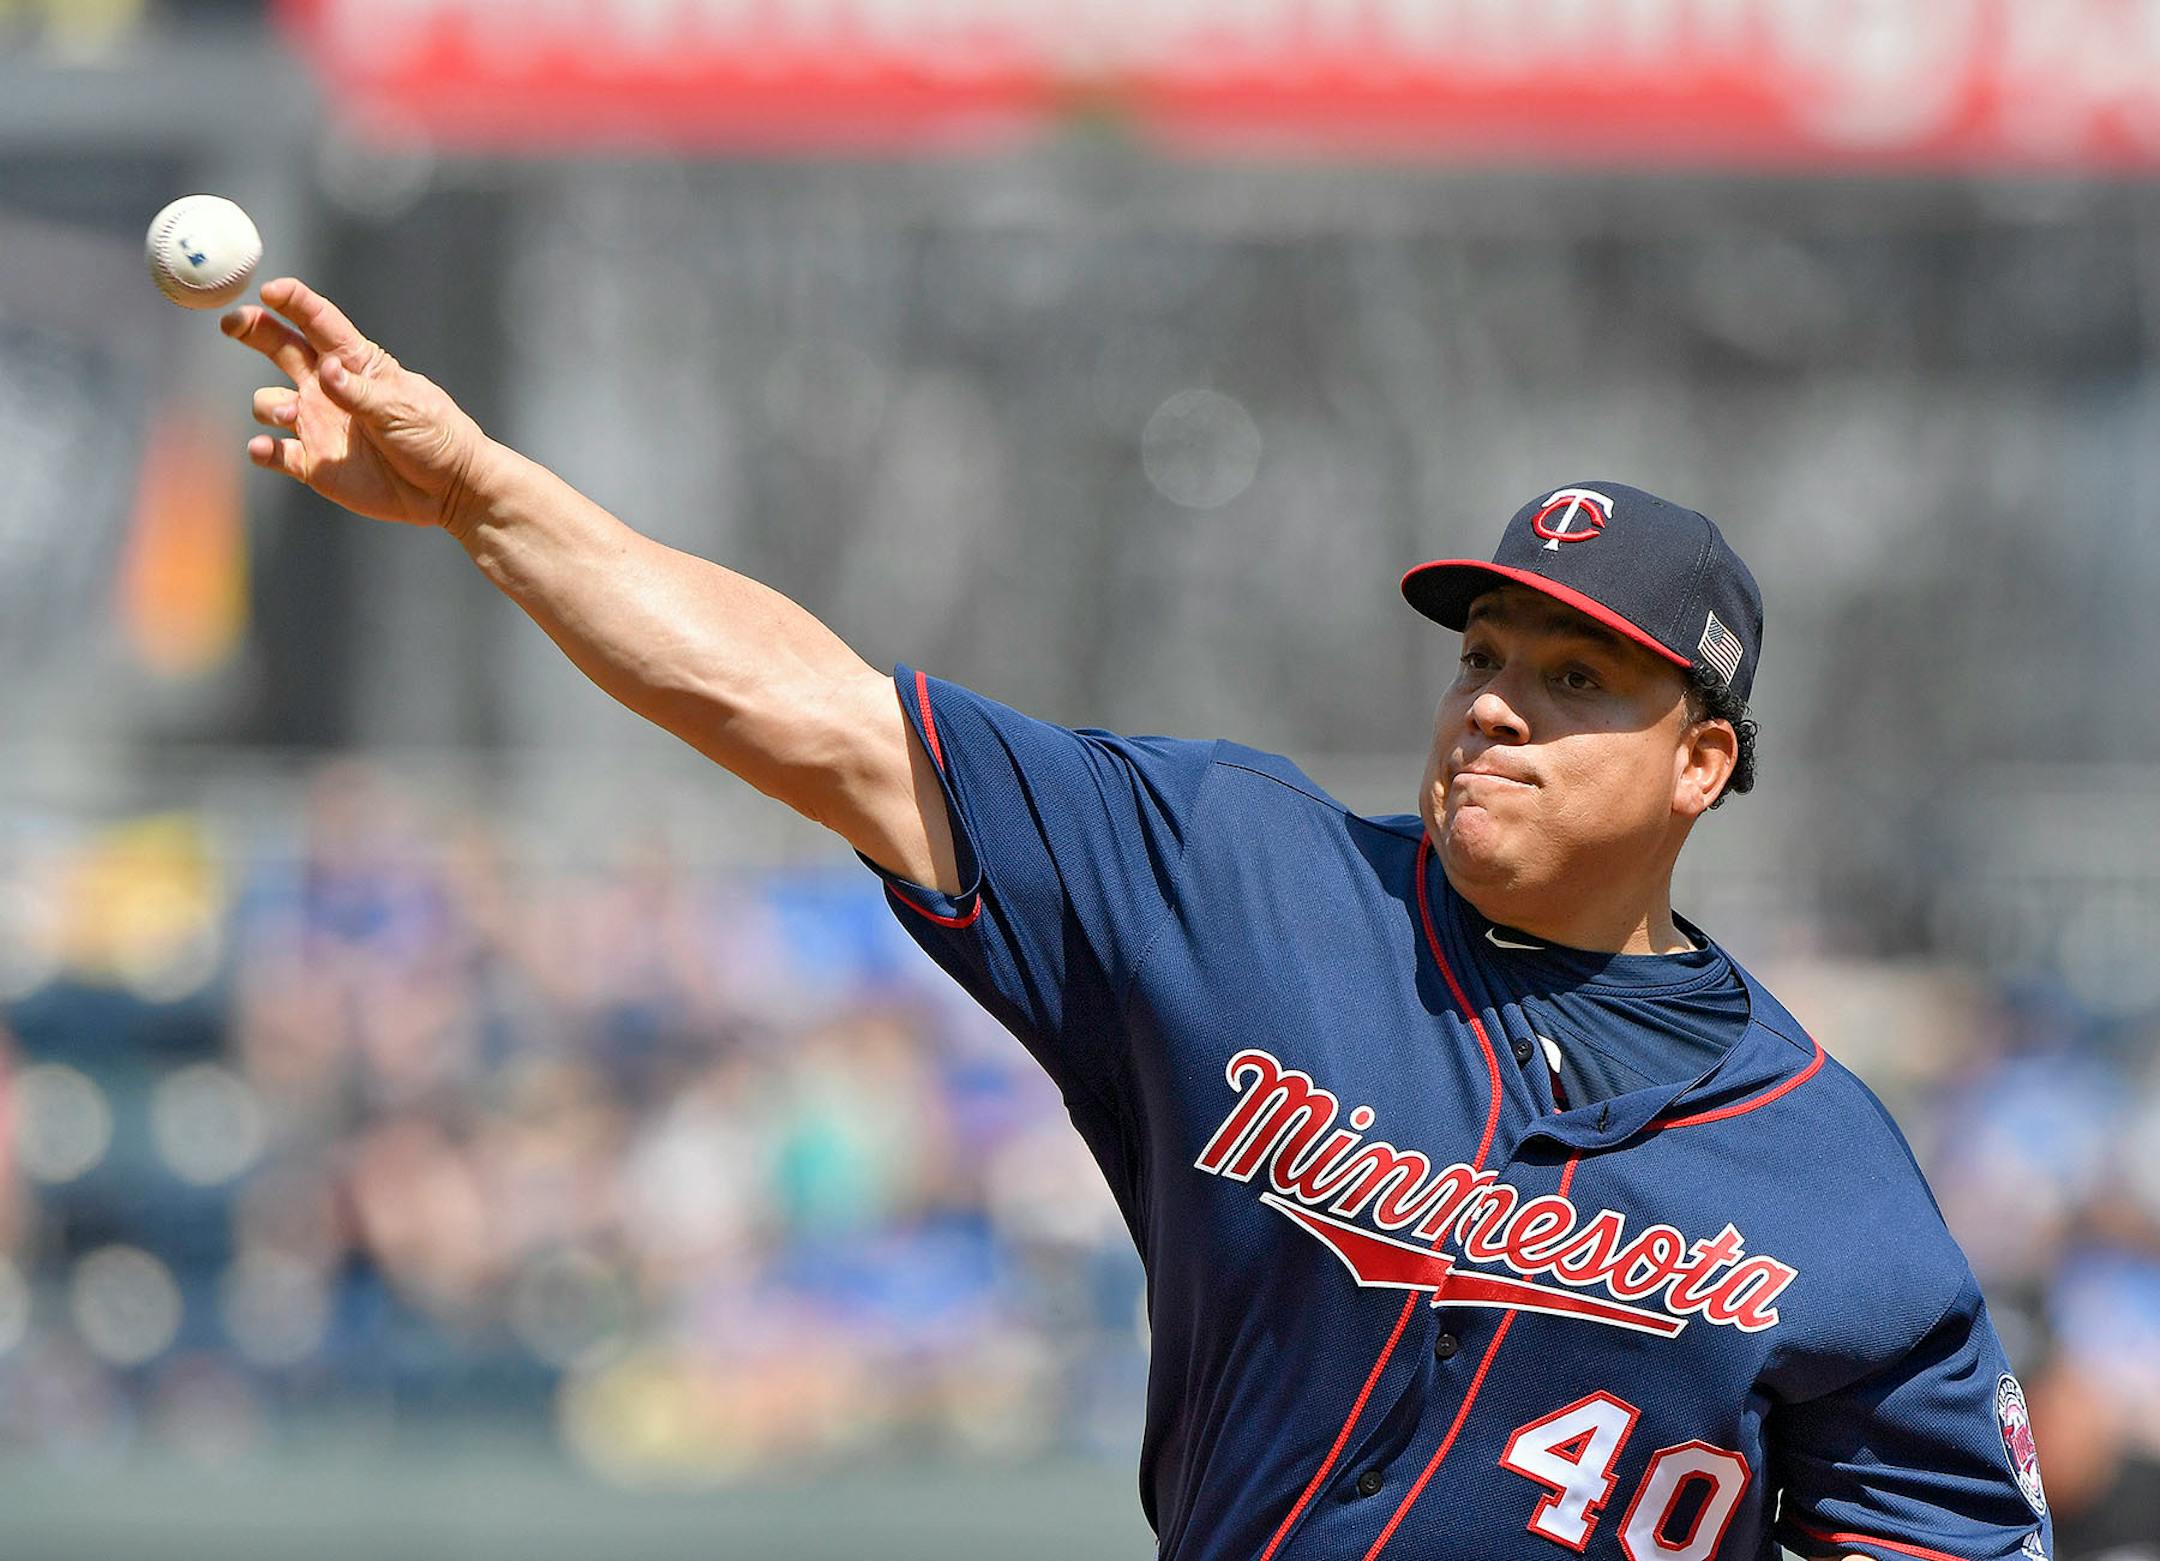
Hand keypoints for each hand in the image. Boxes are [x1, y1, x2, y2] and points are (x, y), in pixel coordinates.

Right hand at [222, 277, 491, 532]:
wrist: (446, 490)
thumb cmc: (435, 437)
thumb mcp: (402, 409)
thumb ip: (359, 392)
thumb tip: (325, 369)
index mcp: (355, 364)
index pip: (318, 323)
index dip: (293, 302)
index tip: (270, 290)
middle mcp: (328, 389)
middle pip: (280, 347)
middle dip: (254, 330)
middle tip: (232, 324)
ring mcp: (317, 423)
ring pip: (269, 402)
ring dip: (270, 405)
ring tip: (292, 416)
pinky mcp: (313, 463)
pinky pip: (274, 452)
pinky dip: (262, 449)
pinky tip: (264, 449)